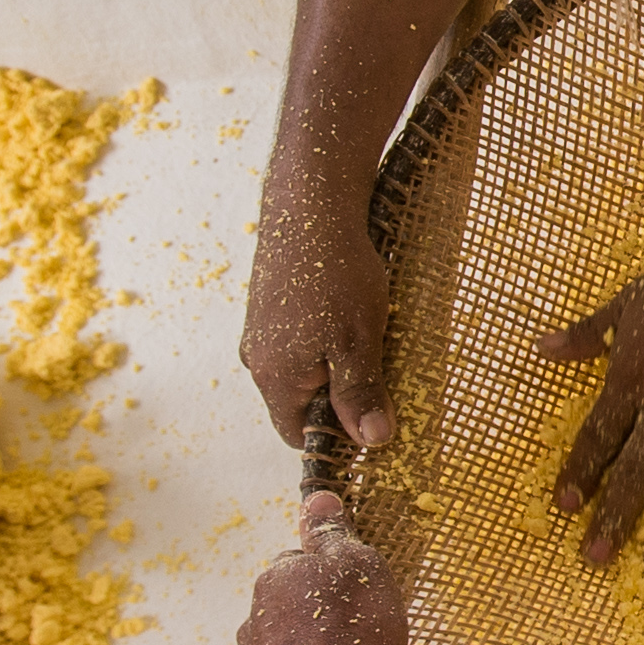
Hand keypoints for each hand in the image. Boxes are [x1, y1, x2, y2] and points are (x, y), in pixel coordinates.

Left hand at [235, 489, 410, 644]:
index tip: (354, 593)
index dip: (330, 574)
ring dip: (304, 644)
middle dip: (312, 609)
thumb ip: (333, 533)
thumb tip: (318, 497)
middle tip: (351, 628)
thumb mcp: (357, 565)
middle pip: (288, 599)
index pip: (302, 559)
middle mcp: (258, 608)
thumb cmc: (351, 627)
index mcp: (281, 572)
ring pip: (283, 636)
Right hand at [244, 177, 395, 455]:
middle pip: (303, 400)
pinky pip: (303, 336)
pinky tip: (355, 309)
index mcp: (274, 377)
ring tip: (372, 333)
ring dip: (341, 360)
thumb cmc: (335, 274)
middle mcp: (259, 357)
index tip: (375, 422)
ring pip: (306, 365)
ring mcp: (263, 328)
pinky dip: (331, 333)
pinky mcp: (274, 303)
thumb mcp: (359, 342)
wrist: (310, 202)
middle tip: (383, 371)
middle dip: (343, 394)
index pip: (299, 433)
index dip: (338, 435)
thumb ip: (360, 394)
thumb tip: (371, 442)